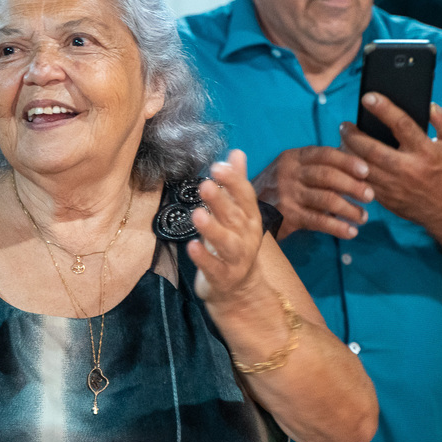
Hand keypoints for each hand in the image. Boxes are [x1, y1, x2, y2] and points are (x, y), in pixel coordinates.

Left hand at [188, 151, 270, 300]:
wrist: (239, 289)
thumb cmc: (233, 242)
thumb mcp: (237, 212)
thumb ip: (235, 183)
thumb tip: (237, 152)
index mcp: (250, 218)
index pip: (245, 196)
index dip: (233, 181)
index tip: (218, 165)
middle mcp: (246, 237)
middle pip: (235, 216)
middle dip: (221, 200)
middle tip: (206, 184)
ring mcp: (236, 259)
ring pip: (226, 243)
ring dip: (213, 228)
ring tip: (197, 214)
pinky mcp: (223, 277)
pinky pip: (213, 267)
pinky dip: (203, 257)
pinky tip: (191, 246)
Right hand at [253, 147, 373, 239]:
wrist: (244, 209)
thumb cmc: (277, 188)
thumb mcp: (291, 169)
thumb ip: (315, 166)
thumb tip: (354, 164)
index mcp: (293, 157)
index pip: (324, 154)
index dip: (348, 161)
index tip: (367, 171)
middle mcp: (289, 173)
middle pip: (328, 176)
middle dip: (353, 186)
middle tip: (370, 195)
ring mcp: (287, 195)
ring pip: (326, 199)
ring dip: (349, 209)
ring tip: (363, 217)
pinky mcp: (287, 216)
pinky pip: (318, 221)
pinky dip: (338, 227)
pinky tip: (350, 232)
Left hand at [339, 94, 441, 229]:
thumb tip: (430, 105)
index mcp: (426, 151)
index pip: (402, 125)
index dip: (383, 109)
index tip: (367, 97)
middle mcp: (408, 168)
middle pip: (372, 149)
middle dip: (353, 135)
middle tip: (345, 125)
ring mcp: (395, 185)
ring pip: (362, 168)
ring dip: (347, 152)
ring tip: (342, 140)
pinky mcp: (386, 198)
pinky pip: (361, 183)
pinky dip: (350, 170)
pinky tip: (345, 160)